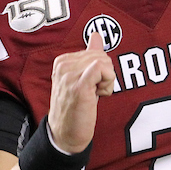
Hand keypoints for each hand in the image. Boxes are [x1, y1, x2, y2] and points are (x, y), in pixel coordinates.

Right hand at [47, 30, 115, 152]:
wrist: (66, 134)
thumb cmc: (76, 107)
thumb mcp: (82, 78)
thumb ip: (89, 55)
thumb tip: (96, 35)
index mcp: (62, 61)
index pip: (96, 51)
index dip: (101, 70)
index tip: (89, 85)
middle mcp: (63, 65)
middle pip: (102, 55)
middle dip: (105, 75)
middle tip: (92, 92)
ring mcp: (69, 74)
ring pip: (104, 62)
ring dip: (107, 82)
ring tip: (93, 95)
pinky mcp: (79, 85)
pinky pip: (103, 69)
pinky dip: (107, 83)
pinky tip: (98, 95)